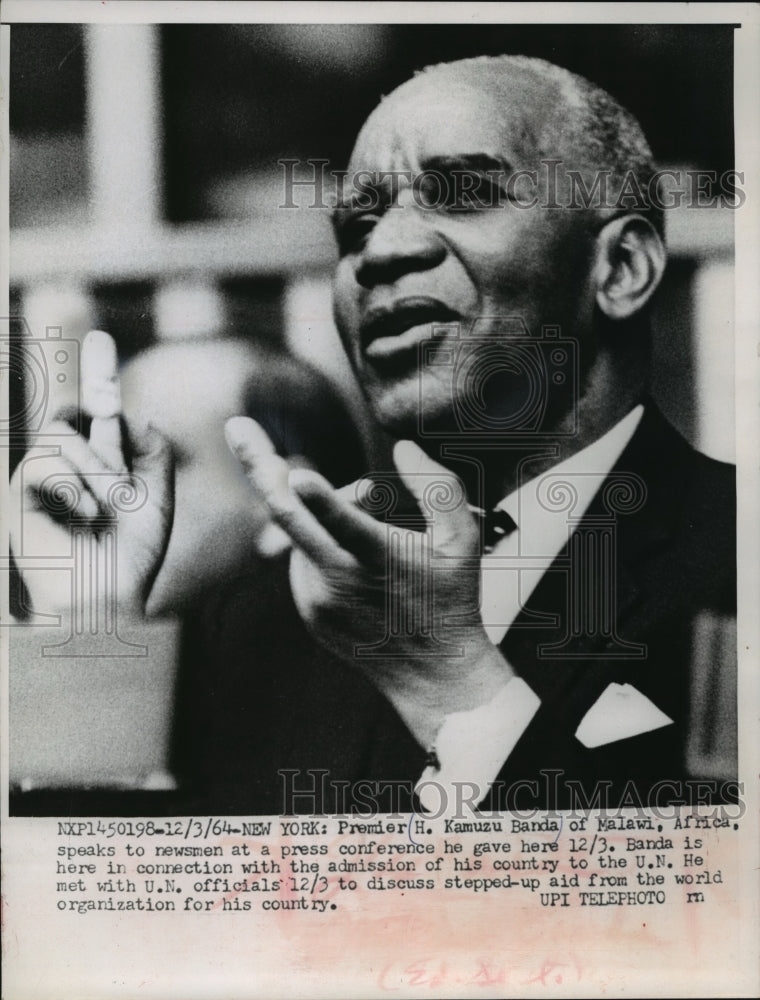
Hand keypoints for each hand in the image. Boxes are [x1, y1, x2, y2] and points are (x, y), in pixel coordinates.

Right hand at [9, 331, 174, 619]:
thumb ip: (151, 451)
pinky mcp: (21, 494)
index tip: (98, 338)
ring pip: (63, 436)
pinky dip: (75, 487)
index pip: (97, 410)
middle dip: (95, 408)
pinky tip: (89, 514)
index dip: (98, 373)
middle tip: (118, 460)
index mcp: (101, 463)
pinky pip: (46, 464)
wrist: (108, 597)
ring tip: (111, 506)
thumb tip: (134, 417)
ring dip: (98, 470)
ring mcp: (41, 479)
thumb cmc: (132, 554)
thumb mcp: (155, 496)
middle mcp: (69, 466)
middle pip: (72, 412)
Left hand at [226, 417, 513, 745]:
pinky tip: (359, 556)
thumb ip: (438, 487)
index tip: (297, 474)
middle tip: (236, 427)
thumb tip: (403, 448)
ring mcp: (318, 599)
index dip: (320, 497)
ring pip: (300, 535)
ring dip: (318, 511)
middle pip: (286, 516)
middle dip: (258, 465)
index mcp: (379, 559)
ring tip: (369, 512)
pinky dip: (321, 545)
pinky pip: (304, 562)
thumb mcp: (463, 541)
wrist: (433, 675)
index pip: (344, 523)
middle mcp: (340, 580)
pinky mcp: (310, 612)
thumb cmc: (451, 600)